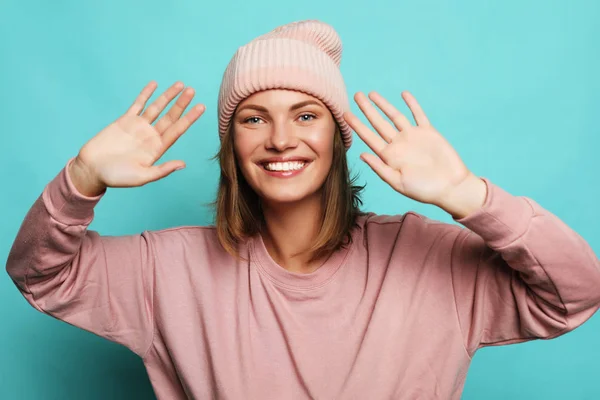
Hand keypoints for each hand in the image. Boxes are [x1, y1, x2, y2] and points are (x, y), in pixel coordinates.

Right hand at [70, 81, 204, 195]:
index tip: (201, 107)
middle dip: (181, 104)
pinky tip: (154, 84)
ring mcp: (138, 127)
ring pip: (157, 108)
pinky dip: (146, 94)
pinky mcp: (124, 121)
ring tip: (180, 85)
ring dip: (168, 96)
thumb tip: (182, 164)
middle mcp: (151, 136)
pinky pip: (138, 104)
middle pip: (170, 117)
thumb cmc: (116, 177)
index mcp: (157, 149)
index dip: (189, 118)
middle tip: (192, 91)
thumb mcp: (142, 176)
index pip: (177, 130)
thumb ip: (162, 170)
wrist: (91, 169)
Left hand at [343, 91, 485, 216]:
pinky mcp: (428, 132)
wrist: (450, 187)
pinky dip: (411, 104)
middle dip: (367, 109)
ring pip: (395, 116)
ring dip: (384, 104)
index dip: (357, 125)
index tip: (345, 114)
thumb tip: (362, 155)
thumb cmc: (424, 190)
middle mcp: (398, 144)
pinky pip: (418, 115)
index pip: (368, 137)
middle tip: (356, 95)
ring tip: (372, 94)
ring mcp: (413, 137)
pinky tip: (403, 94)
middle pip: (378, 123)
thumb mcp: (398, 182)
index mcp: (389, 156)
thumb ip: (380, 168)